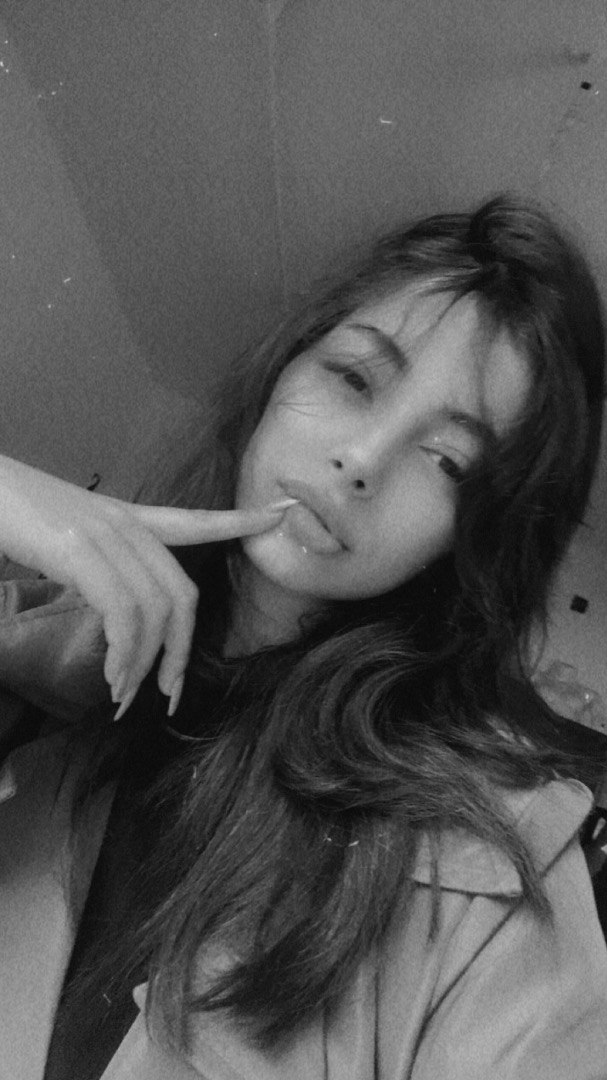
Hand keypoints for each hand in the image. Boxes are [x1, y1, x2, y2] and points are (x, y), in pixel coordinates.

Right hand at [0, 456, 294, 715]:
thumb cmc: (9, 514)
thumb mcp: (63, 538)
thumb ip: (97, 568)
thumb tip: (114, 621)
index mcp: (125, 519)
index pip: (194, 520)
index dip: (238, 522)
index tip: (280, 514)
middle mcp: (125, 524)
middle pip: (182, 594)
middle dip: (181, 653)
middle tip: (168, 694)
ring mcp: (105, 536)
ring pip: (156, 611)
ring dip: (145, 665)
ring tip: (123, 695)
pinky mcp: (79, 550)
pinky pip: (124, 612)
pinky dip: (124, 653)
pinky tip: (112, 675)